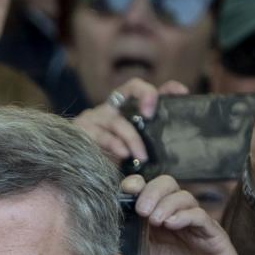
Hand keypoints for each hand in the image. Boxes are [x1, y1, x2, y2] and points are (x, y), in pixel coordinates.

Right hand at [72, 78, 189, 164]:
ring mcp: (96, 116)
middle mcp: (112, 107)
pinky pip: (101, 135)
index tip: (182, 93)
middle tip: (151, 113)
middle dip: (146, 95)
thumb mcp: (133, 154)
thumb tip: (175, 155)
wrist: (72, 167)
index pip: (150, 92)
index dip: (167, 88)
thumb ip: (148, 148)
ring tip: (141, 156)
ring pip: (118, 120)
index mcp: (127, 109)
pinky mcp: (82, 130)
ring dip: (132, 138)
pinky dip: (114, 145)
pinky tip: (122, 155)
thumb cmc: (109, 162)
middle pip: (132, 87)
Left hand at [124, 174, 254, 254]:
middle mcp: (174, 222)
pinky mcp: (212, 234)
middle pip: (165, 185)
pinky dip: (185, 215)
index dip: (132, 189)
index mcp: (155, 229)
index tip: (121, 194)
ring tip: (155, 220)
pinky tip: (173, 224)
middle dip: (150, 190)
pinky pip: (200, 216)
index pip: (144, 195)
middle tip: (140, 209)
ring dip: (166, 202)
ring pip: (183, 196)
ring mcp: (194, 226)